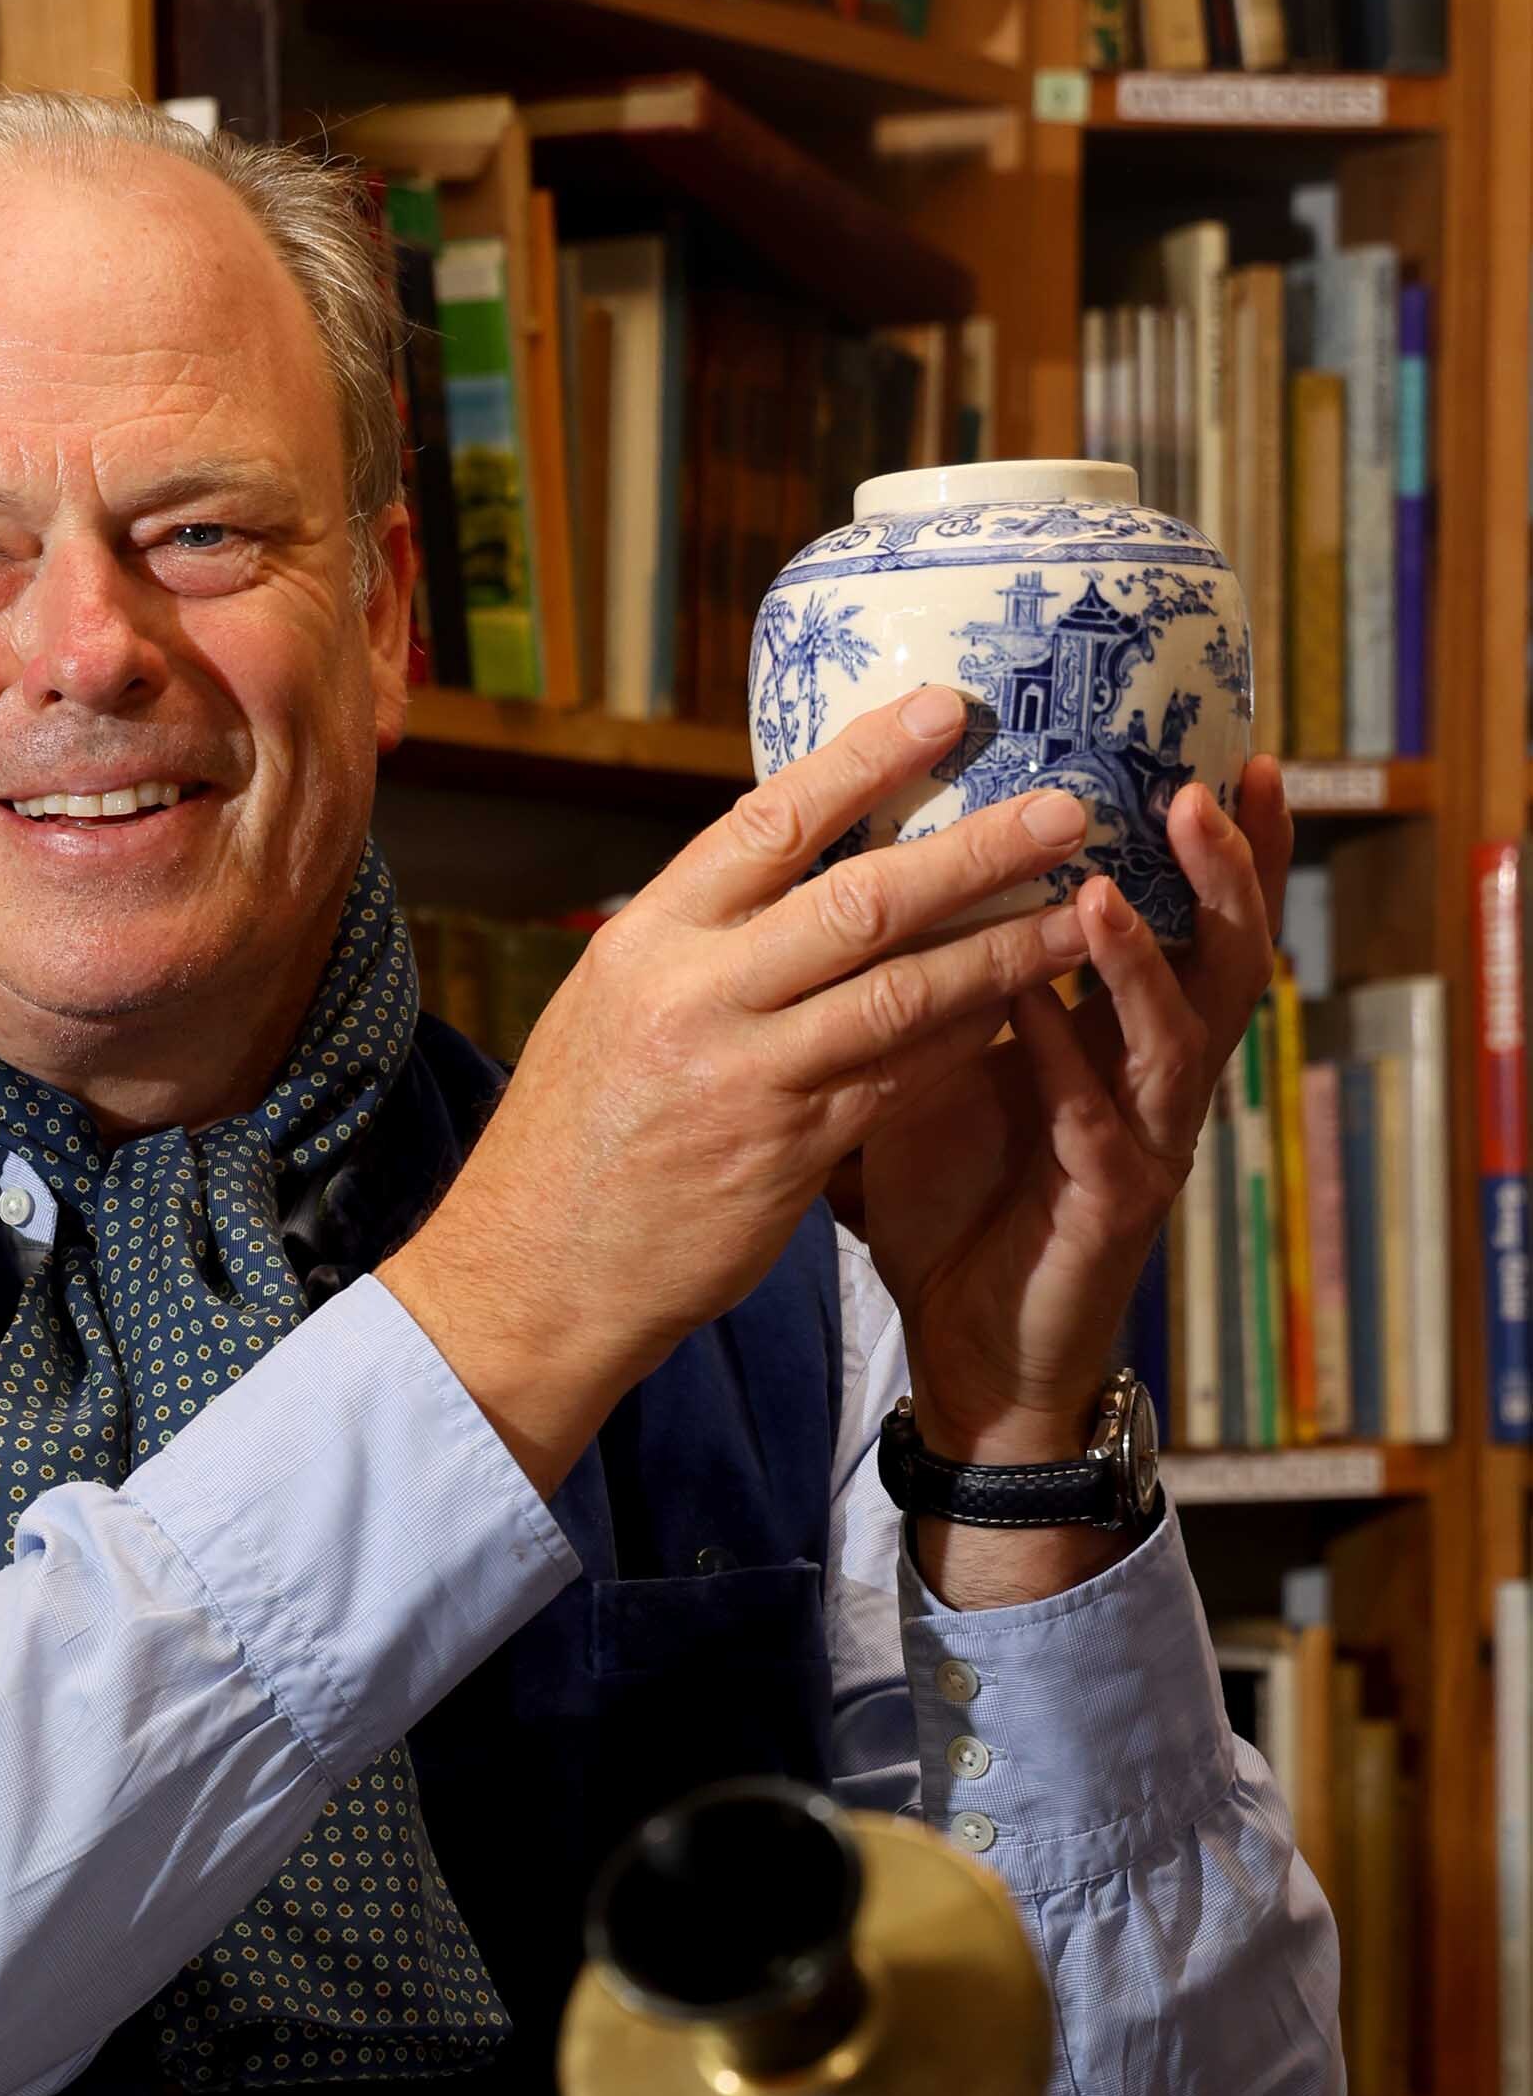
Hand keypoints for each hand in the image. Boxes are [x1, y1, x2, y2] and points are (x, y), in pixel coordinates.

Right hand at [378, 686, 1103, 1492]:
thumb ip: (701, 941)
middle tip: (1066, 809)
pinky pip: (898, 1082)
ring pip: (899, 993)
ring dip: (1001, 950)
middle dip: (975, 850)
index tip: (948, 709)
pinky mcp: (785, 1158)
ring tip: (1077, 915)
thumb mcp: (612, 1006)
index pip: (769, 821)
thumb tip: (801, 862)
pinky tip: (1019, 1011)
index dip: (866, 758)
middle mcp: (695, 998)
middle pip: (859, 899)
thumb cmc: (576, 1135)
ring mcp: (744, 1080)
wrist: (531, 1277)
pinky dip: (961, 1042)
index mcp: (648, 941)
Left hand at [855, 762, 1289, 1603]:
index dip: (1220, 842)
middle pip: (1220, 952)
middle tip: (1207, 783)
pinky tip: (1035, 1011)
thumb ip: (941, 980)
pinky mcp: (1110, 1206)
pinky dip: (1067, 1063)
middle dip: (1223, 869)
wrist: (967, 1348)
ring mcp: (1142, 1139)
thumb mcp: (944, 1065)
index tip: (1222, 747)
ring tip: (1100, 887)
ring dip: (1141, 956)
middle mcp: (1151, 1074)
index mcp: (1120, 1032)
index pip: (1187, 913)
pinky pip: (1095, 1122)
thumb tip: (872, 867)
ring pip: (1176, 1033)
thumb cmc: (956, 1199)